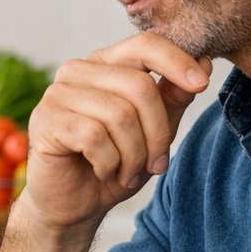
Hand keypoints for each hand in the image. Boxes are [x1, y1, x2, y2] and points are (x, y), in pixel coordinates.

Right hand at [19, 32, 211, 231]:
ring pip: (120, 115)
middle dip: (158, 133)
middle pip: (139, 86)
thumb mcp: (154, 132)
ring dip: (134, 155)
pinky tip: (103, 171)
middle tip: (156, 164)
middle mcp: (78, 71)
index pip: (144, 45)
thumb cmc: (113, 165)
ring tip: (128, 172)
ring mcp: (58, 93)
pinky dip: (109, 163)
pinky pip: (95, 136)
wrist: (73, 205)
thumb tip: (204, 64)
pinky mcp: (46, 120)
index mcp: (105, 64)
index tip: (201, 84)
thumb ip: (172, 97)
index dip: (177, 61)